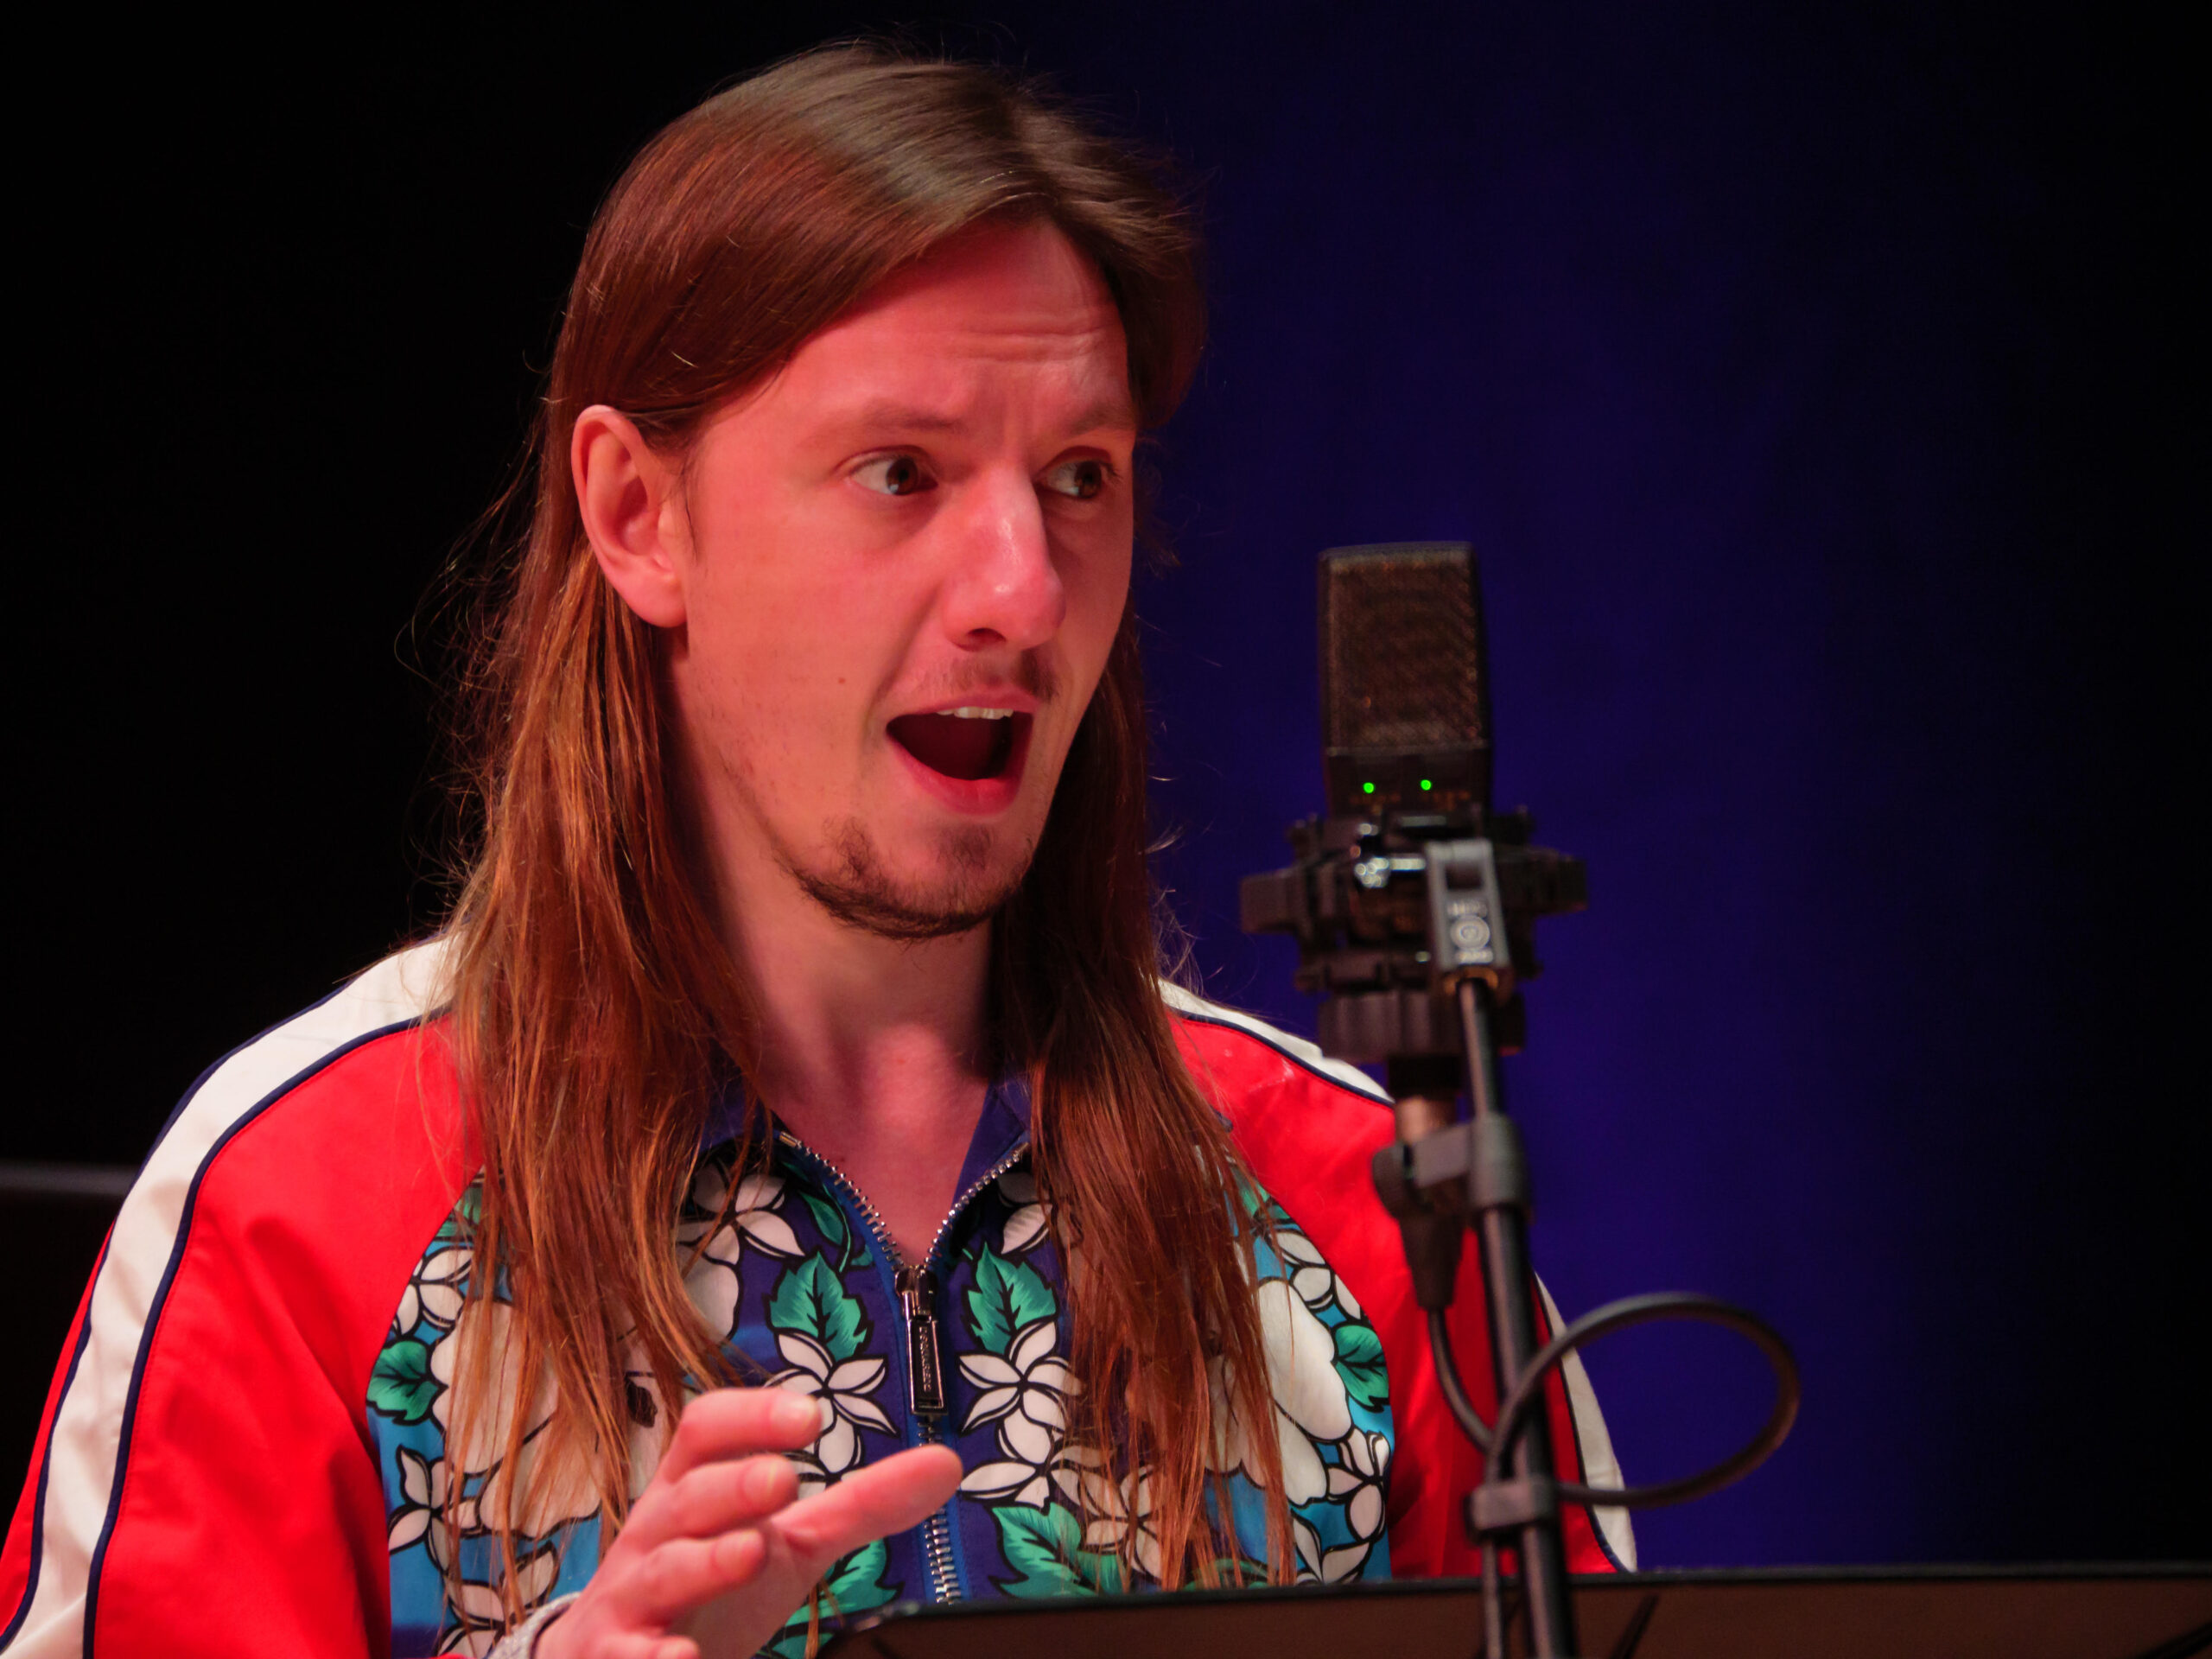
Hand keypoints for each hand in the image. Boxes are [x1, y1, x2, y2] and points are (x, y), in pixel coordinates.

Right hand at [536, 1386, 961, 1658]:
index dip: (753, 1416)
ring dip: (705, 1562)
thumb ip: (860, 1504)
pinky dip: (654, 1658)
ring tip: (749, 1553)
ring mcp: (633, 1600)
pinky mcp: (618, 1658)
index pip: (708, 1430)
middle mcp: (657, 1535)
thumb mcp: (786, 1541)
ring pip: (663, 1572)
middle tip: (783, 1479)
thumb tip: (947, 1463)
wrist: (615, 1657)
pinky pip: (631, 1655)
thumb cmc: (711, 1585)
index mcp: (694, 1489)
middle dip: (734, 1487)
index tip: (810, 1416)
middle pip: (688, 1497)